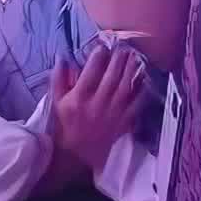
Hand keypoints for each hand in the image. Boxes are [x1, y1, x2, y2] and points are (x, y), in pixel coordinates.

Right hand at [50, 42, 146, 172]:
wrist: (77, 154)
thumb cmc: (65, 124)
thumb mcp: (56, 101)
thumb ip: (59, 78)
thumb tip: (62, 57)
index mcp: (79, 98)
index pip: (90, 72)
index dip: (97, 57)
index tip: (102, 46)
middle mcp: (97, 104)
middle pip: (111, 77)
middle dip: (118, 59)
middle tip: (123, 47)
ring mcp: (112, 114)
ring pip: (125, 87)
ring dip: (131, 70)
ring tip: (134, 57)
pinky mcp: (123, 122)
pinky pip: (136, 104)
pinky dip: (141, 90)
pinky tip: (144, 79)